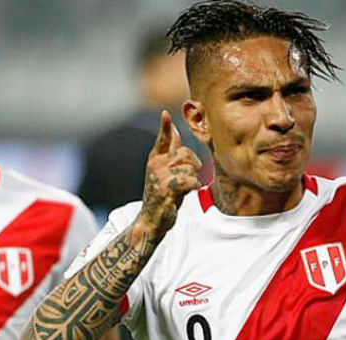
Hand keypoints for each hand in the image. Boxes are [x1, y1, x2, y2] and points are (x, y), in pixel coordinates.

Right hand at [138, 110, 201, 231]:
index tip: (165, 114)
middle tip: (190, 176)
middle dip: (193, 164)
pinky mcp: (166, 190)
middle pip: (185, 154)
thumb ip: (170, 151)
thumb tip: (175, 130)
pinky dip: (194, 186)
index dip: (165, 127)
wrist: (151, 219)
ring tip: (183, 188)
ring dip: (192, 179)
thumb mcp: (165, 170)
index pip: (162, 140)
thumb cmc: (161, 194)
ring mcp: (160, 177)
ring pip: (189, 168)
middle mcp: (155, 165)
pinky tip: (189, 191)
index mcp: (155, 159)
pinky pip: (190, 181)